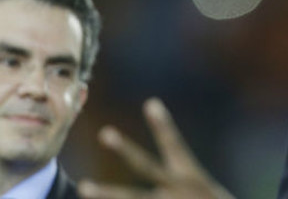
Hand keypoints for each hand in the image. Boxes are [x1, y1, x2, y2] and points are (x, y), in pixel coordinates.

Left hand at [78, 98, 234, 198]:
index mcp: (190, 176)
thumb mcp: (199, 191)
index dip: (162, 125)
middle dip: (126, 151)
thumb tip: (157, 159)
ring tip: (83, 187)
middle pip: (147, 167)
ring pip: (133, 198)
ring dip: (107, 194)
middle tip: (106, 132)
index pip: (174, 146)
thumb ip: (175, 182)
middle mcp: (178, 189)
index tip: (151, 103)